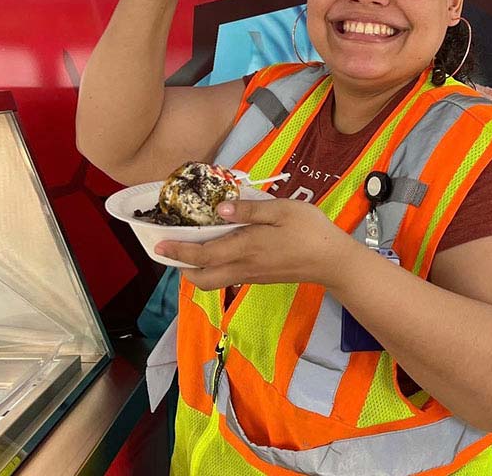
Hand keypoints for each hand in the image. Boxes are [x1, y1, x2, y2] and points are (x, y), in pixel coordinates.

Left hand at [155, 199, 362, 290]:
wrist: (333, 261)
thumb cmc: (310, 231)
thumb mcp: (281, 211)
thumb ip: (250, 210)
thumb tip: (220, 208)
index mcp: (245, 248)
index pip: (202, 255)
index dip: (178, 252)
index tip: (158, 246)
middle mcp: (244, 267)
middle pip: (203, 280)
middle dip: (182, 269)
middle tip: (173, 251)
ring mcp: (252, 275)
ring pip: (214, 282)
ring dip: (197, 270)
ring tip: (191, 250)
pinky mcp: (261, 277)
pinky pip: (228, 278)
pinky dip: (214, 269)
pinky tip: (219, 251)